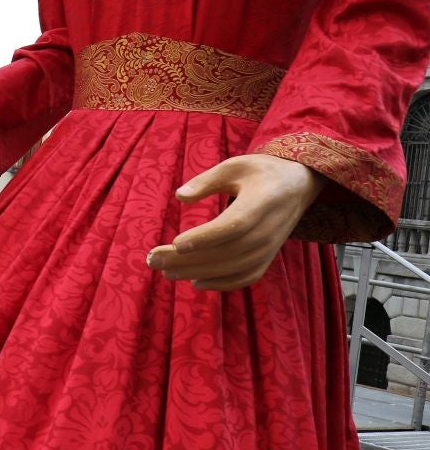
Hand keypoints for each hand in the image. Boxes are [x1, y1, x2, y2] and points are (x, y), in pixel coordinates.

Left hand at [147, 154, 325, 290]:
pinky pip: (246, 277)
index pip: (234, 226)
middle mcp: (269, 229)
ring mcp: (271, 247)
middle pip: (228, 251)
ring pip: (234, 268)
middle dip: (188, 259)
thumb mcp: (233, 166)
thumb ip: (206, 180)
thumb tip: (179, 196)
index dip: (206, 237)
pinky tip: (195, 281)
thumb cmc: (259, 172)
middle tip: (152, 259)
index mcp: (262, 202)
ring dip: (198, 272)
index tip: (176, 243)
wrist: (298, 184)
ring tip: (164, 270)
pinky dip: (222, 283)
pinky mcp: (269, 257)